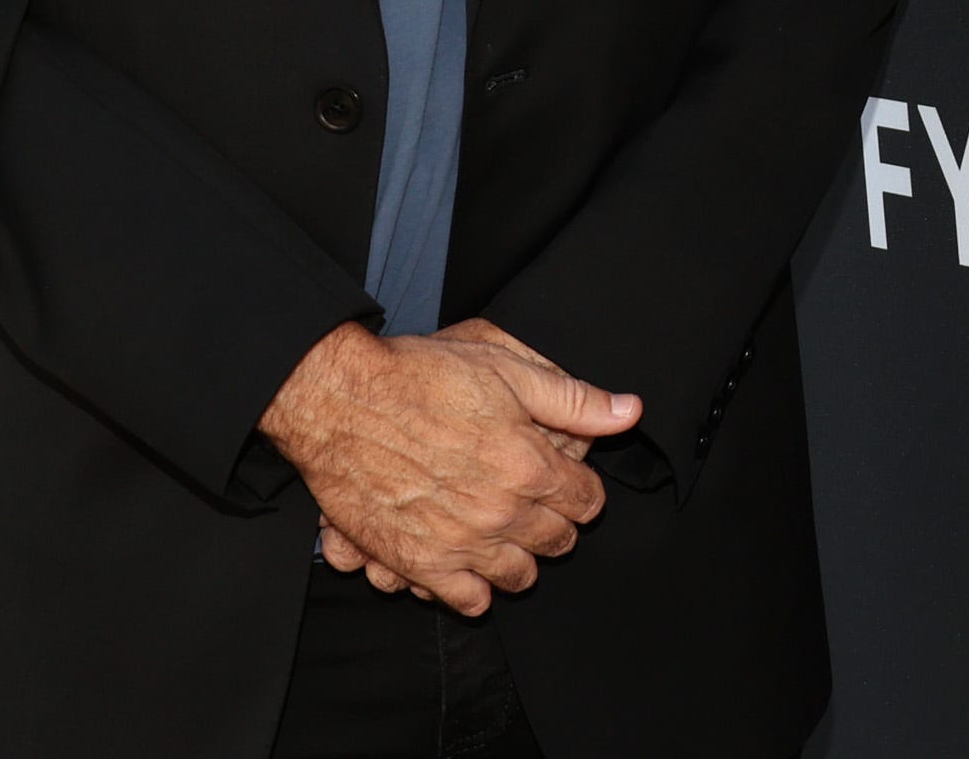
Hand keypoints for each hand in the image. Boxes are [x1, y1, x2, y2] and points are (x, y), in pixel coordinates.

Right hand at [261, 319, 640, 614]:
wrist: (339, 402)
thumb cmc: (418, 377)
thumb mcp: (504, 366)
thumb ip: (572, 398)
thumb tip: (628, 411)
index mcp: (529, 465)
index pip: (587, 501)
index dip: (580, 486)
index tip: (564, 477)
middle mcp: (501, 513)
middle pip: (558, 541)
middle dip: (554, 521)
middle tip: (533, 499)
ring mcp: (460, 544)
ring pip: (519, 576)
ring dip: (519, 556)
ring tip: (502, 529)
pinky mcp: (418, 563)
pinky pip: (467, 601)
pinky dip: (474, 588)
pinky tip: (468, 560)